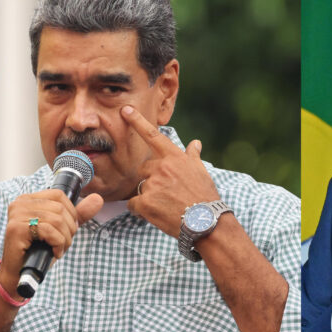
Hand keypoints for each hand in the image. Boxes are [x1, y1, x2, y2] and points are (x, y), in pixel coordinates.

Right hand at [0, 190, 102, 299]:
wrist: (20, 275)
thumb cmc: (39, 251)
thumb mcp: (62, 229)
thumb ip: (79, 214)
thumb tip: (98, 198)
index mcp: (28, 199)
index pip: (59, 195)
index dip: (71, 213)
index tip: (67, 229)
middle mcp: (19, 203)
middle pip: (60, 208)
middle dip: (69, 229)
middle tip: (62, 243)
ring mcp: (16, 215)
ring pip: (57, 220)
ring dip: (64, 238)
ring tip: (58, 249)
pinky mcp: (16, 229)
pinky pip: (49, 231)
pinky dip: (58, 244)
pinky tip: (54, 253)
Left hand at [121, 105, 220, 237]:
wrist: (206, 221)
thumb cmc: (206, 197)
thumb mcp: (202, 172)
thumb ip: (193, 156)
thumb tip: (196, 143)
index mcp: (175, 158)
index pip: (153, 136)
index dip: (137, 122)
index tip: (125, 110)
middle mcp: (162, 167)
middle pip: (144, 168)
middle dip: (151, 179)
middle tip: (167, 193)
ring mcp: (152, 184)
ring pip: (141, 188)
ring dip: (149, 196)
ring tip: (167, 205)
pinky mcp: (145, 202)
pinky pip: (133, 204)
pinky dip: (141, 210)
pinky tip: (157, 214)